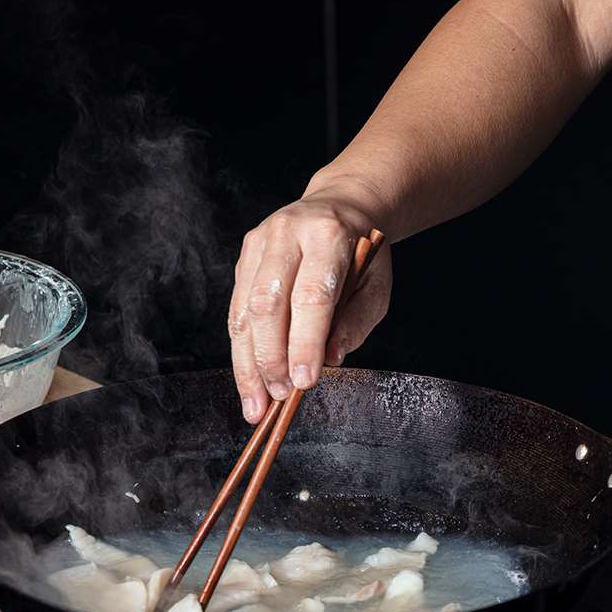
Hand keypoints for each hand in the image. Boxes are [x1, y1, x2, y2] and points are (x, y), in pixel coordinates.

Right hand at [227, 190, 392, 421]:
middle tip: (280, 396)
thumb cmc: (361, 254)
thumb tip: (329, 359)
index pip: (312, 295)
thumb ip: (355, 323)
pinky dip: (242, 351)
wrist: (339, 207)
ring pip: (244, 310)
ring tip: (256, 403)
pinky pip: (236, 311)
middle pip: (268, 303)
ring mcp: (259, 244)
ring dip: (248, 363)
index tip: (304, 382)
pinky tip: (249, 382)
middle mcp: (286, 234)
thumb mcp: (376, 287)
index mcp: (328, 235)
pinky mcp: (243, 257)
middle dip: (271, 357)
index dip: (305, 343)